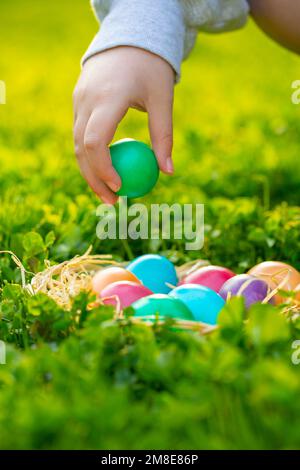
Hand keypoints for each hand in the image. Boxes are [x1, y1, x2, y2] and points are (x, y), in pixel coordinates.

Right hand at [73, 46, 174, 203]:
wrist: (127, 37)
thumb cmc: (150, 68)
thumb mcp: (163, 98)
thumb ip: (164, 135)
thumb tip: (169, 172)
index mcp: (108, 97)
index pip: (95, 141)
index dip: (104, 169)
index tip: (120, 188)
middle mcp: (87, 99)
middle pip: (80, 149)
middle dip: (94, 180)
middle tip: (113, 202)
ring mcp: (78, 100)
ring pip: (75, 144)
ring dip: (89, 172)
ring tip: (108, 193)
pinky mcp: (78, 102)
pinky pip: (79, 135)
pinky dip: (89, 156)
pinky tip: (105, 171)